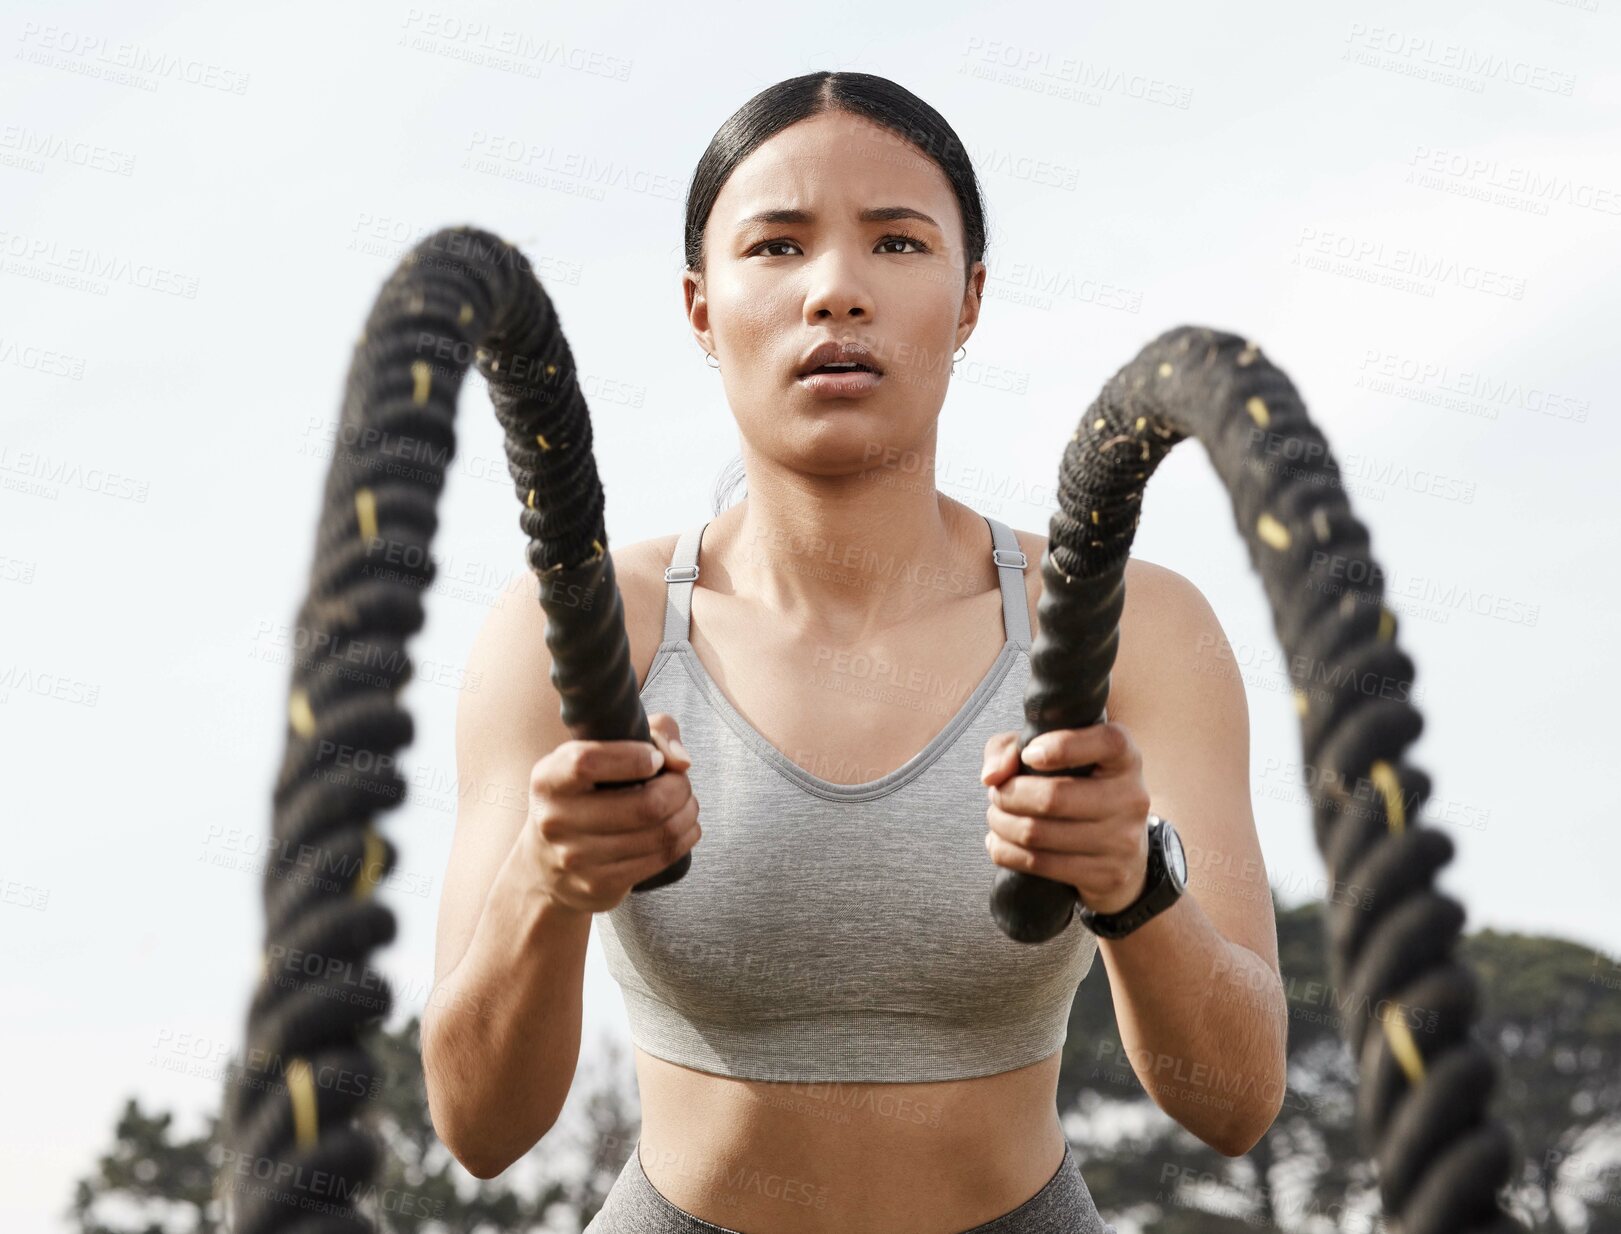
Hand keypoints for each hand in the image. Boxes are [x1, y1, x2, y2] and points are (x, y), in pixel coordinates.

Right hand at [526, 713, 699, 914]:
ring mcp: (575, 859)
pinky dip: (684, 840)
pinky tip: (685, 829)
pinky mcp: (598, 885)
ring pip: (659, 834)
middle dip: (679, 790)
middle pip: (644, 805)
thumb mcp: (599, 752)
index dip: (633, 758)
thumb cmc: (587, 794)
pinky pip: (659, 859)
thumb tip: (682, 762)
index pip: (587, 763)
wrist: (548, 866)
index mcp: (548, 779)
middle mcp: (554, 820)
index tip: (654, 759)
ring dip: (687, 815)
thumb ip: (651, 732)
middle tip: (682, 784)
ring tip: (687, 805)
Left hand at [980, 722, 1152, 915]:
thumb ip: (1011, 748)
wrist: (1123, 853)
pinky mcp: (1107, 875)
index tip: (1029, 754)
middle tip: (997, 793)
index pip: (1106, 742)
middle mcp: (1130, 797)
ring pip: (1038, 833)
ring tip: (997, 817)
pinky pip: (1039, 864)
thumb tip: (992, 776)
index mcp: (1125, 758)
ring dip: (1002, 824)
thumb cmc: (1078, 790)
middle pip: (1053, 797)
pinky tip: (1000, 842)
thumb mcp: (1050, 756)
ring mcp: (1122, 840)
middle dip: (1008, 795)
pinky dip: (1006, 852)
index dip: (1061, 746)